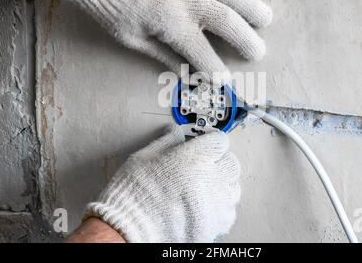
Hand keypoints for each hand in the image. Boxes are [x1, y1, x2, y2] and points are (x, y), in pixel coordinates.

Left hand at [65, 0, 271, 82]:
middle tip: (258, 51)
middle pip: (229, 24)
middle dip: (248, 41)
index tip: (225, 80)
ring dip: (254, 8)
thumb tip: (185, 75)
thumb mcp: (134, 40)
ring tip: (265, 19)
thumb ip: (164, 56)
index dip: (216, 70)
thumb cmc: (114, 8)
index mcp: (173, 25)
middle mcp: (190, 1)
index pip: (203, 55)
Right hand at [84, 126, 240, 242]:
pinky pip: (228, 213)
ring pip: (233, 188)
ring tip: (207, 187)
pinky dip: (220, 209)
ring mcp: (212, 203)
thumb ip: (166, 142)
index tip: (207, 146)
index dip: (211, 142)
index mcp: (193, 157)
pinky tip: (207, 206)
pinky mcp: (212, 224)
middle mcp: (208, 178)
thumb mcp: (145, 157)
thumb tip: (175, 133)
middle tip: (208, 166)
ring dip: (223, 185)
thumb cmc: (133, 194)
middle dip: (221, 162)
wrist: (128, 227)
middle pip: (231, 163)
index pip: (219, 141)